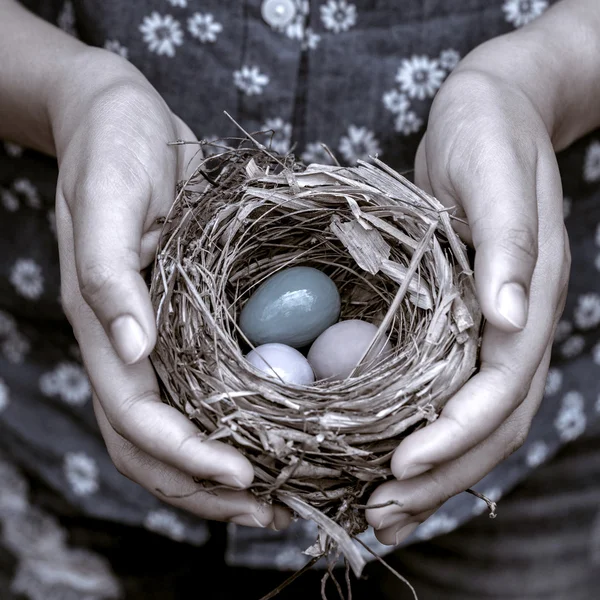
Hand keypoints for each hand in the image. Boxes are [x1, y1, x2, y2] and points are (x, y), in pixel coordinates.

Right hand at [50, 48, 288, 529]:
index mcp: (105, 322)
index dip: (186, 457)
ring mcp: (156, 335)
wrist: (120, 119)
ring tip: (279, 495)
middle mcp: (129, 342)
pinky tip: (274, 435)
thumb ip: (108, 272)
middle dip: (207, 487)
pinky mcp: (183, 319)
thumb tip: (133, 348)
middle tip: (272, 512)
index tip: (245, 478)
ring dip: (222, 471)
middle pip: (154, 444)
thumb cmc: (111, 147)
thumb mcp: (105, 196)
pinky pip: (204, 387)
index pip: (138, 417)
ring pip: (180, 427)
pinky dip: (236, 423)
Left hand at [366, 45, 569, 543]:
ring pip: (467, 420)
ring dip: (428, 470)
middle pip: (486, 425)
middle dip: (437, 475)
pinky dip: (414, 429)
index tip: (400, 467)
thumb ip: (507, 246)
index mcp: (526, 300)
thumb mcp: (494, 175)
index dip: (453, 436)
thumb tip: (508, 319)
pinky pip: (442, 389)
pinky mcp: (457, 319)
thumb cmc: (490, 134)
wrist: (491, 111)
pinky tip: (380, 449)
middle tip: (381, 513)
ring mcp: (487, 327)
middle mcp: (510, 326)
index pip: (498, 390)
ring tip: (378, 506)